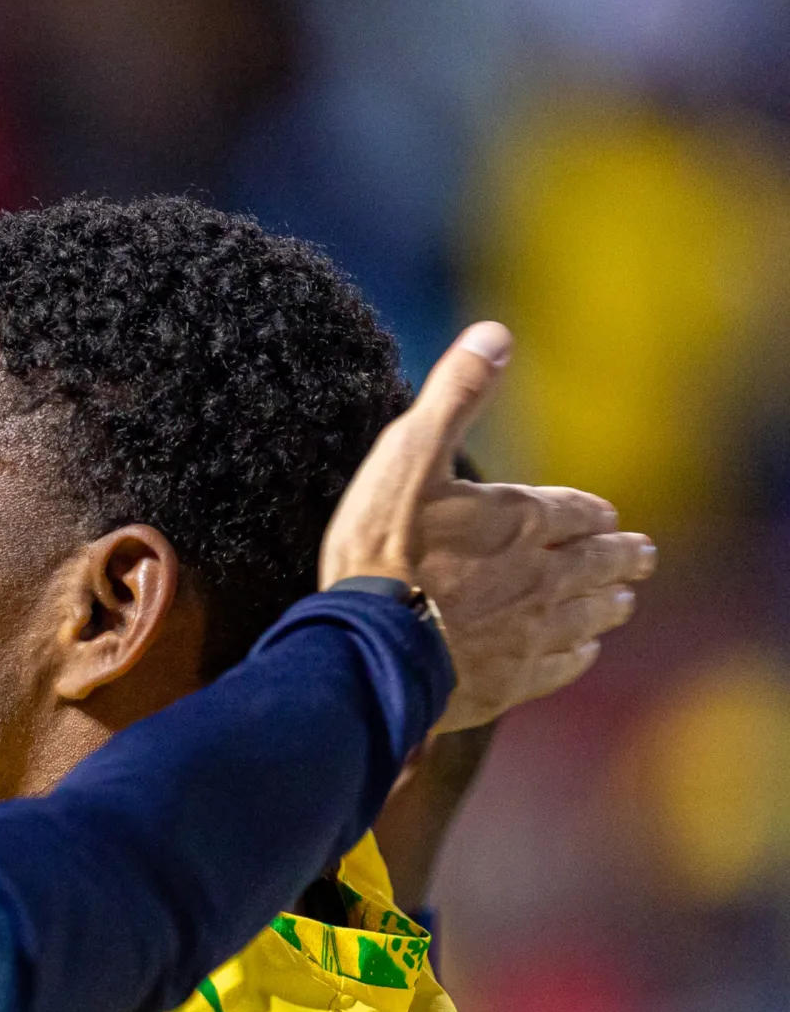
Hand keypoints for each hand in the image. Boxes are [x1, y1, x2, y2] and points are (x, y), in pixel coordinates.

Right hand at [319, 322, 655, 730]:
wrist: (370, 647)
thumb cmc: (383, 551)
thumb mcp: (408, 456)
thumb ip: (455, 396)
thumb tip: (495, 333)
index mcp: (522, 520)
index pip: (577, 511)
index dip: (592, 511)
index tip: (605, 515)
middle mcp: (541, 576)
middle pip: (597, 564)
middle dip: (621, 556)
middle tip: (641, 554)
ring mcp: (530, 632)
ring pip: (589, 615)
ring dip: (609, 603)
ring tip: (621, 600)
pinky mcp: (511, 679)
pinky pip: (563, 665)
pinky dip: (579, 653)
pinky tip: (582, 650)